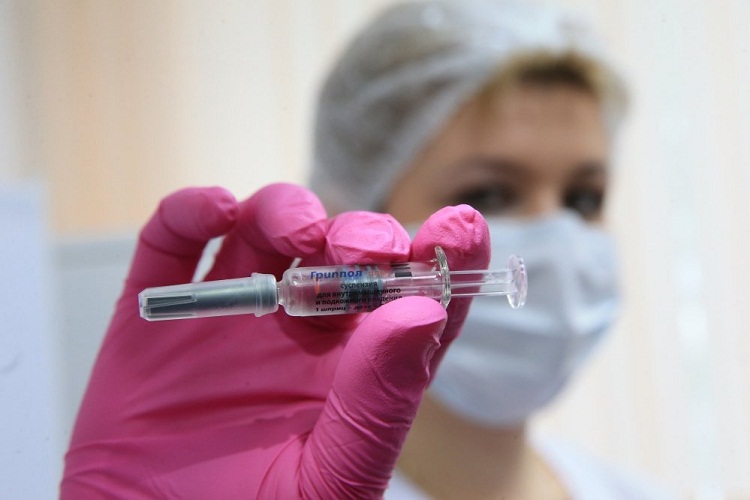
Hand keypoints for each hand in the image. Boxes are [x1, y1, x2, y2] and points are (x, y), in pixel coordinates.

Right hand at [61, 183, 489, 498]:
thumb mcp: (329, 485)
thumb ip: (376, 406)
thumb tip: (422, 314)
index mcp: (351, 374)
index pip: (411, 303)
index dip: (442, 261)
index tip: (461, 229)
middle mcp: (296, 334)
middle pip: (342, 255)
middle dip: (362, 236)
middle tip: (364, 251)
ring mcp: (228, 317)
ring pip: (266, 231)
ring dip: (288, 211)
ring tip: (299, 235)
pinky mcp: (157, 315)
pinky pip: (173, 245)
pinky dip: (191, 213)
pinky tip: (214, 212)